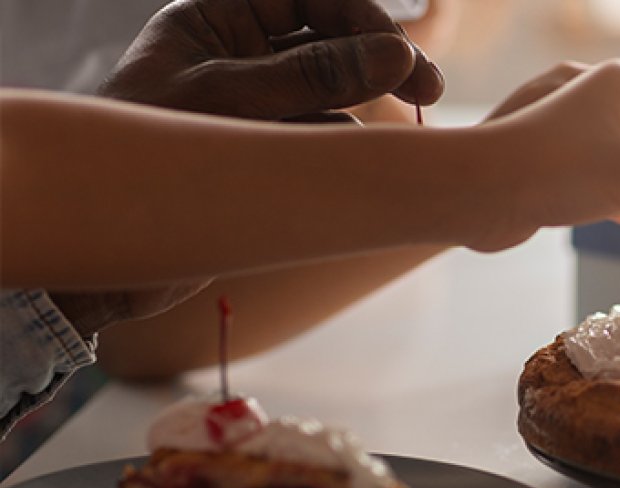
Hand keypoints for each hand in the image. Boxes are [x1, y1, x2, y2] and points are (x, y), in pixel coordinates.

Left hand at [50, 0, 445, 336]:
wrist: (109, 250)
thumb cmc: (145, 154)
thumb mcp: (233, 101)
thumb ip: (317, 76)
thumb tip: (398, 53)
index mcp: (217, 20)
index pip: (309, 0)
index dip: (362, 20)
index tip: (404, 57)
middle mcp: (241, 56)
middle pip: (332, 41)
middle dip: (381, 61)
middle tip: (429, 90)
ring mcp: (258, 104)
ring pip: (335, 92)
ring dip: (369, 108)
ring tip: (408, 128)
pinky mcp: (270, 151)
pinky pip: (324, 136)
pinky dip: (349, 146)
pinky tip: (370, 159)